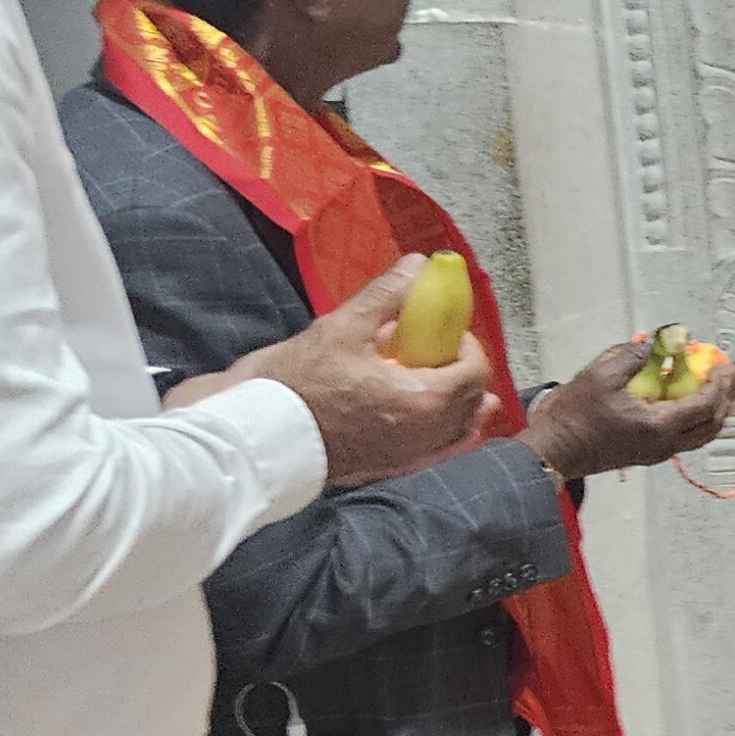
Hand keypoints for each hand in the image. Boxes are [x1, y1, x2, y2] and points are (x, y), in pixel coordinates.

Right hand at [236, 254, 497, 486]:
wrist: (259, 435)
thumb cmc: (297, 382)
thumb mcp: (344, 327)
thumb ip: (388, 294)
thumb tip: (418, 266)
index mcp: (423, 399)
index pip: (474, 371)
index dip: (469, 346)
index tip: (448, 332)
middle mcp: (426, 435)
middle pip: (471, 401)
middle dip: (465, 372)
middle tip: (442, 351)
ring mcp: (410, 457)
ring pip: (459, 431)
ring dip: (465, 405)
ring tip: (458, 384)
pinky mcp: (391, 469)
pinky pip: (439, 454)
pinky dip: (454, 438)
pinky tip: (457, 429)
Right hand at [519, 339, 734, 478]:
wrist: (552, 449)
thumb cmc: (572, 419)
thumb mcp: (602, 374)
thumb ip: (634, 356)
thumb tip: (656, 344)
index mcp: (658, 426)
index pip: (705, 405)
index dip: (720, 383)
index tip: (723, 364)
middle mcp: (663, 444)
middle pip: (712, 425)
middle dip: (725, 397)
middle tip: (726, 374)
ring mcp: (656, 452)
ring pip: (701, 435)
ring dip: (713, 410)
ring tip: (712, 385)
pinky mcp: (647, 453)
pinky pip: (684, 437)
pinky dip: (694, 418)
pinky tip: (684, 398)